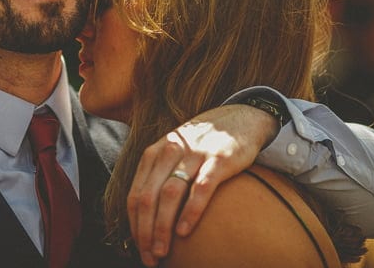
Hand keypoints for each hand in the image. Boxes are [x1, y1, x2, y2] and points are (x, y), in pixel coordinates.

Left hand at [126, 104, 278, 266]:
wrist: (239, 119)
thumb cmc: (201, 145)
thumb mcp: (173, 155)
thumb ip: (159, 179)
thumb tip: (146, 220)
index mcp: (154, 154)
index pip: (135, 195)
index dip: (134, 226)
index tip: (139, 249)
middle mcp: (169, 152)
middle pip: (148, 198)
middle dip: (145, 232)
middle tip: (150, 258)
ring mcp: (194, 154)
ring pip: (169, 194)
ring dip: (163, 227)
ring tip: (162, 251)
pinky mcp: (219, 159)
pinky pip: (201, 188)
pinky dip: (190, 211)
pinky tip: (184, 231)